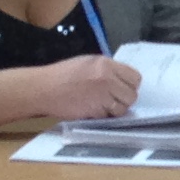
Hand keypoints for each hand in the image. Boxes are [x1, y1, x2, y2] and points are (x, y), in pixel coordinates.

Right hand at [6, 53, 141, 121]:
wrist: (44, 88)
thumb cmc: (62, 74)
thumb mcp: (88, 62)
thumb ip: (107, 69)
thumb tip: (122, 79)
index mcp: (106, 64)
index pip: (135, 77)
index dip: (130, 85)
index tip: (123, 88)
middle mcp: (107, 79)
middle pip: (131, 95)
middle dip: (124, 99)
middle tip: (113, 99)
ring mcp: (101, 96)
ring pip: (123, 109)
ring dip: (115, 110)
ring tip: (103, 106)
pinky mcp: (94, 111)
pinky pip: (108, 117)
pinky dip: (102, 116)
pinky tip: (92, 110)